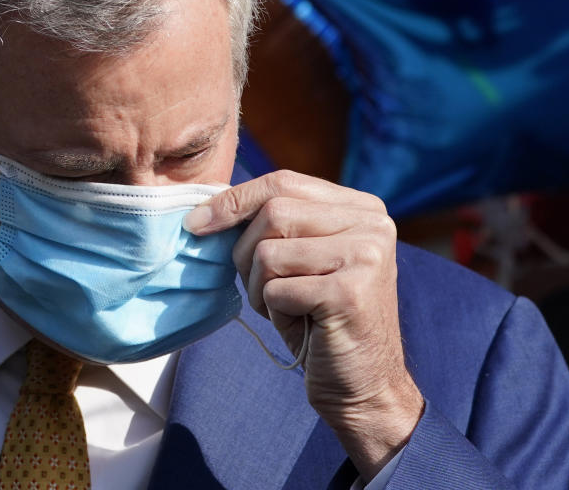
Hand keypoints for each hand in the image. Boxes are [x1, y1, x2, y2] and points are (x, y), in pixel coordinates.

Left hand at [183, 170, 423, 480]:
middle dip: (246, 254)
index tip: (196, 223)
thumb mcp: (301, 261)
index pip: (283, 181)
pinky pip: (277, 290)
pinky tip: (303, 326)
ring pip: (269, 252)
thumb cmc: (321, 322)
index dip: (234, 200)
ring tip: (287, 309)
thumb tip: (206, 207)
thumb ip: (275, 225)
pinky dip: (275, 312)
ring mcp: (366, 256)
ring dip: (260, 289)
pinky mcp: (351, 292)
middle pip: (273, 212)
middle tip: (261, 290)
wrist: (364, 386)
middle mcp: (373, 223)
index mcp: (362, 207)